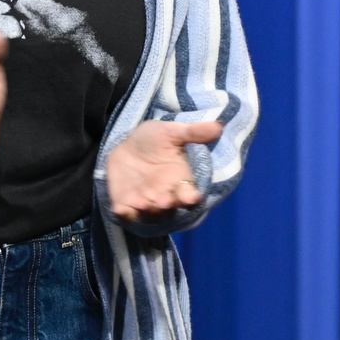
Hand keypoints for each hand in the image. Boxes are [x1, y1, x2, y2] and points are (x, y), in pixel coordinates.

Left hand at [105, 119, 221, 221]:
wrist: (127, 145)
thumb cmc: (154, 140)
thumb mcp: (172, 131)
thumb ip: (192, 132)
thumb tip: (218, 125)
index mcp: (180, 180)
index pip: (189, 194)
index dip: (189, 196)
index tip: (191, 196)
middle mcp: (165, 195)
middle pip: (169, 206)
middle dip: (166, 204)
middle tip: (164, 200)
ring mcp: (145, 201)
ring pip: (148, 213)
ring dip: (146, 211)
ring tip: (143, 204)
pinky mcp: (125, 202)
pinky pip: (126, 213)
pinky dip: (125, 213)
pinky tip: (121, 209)